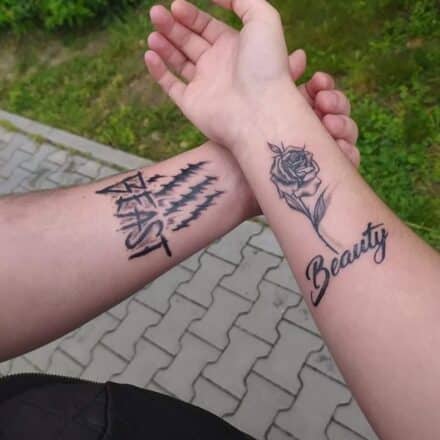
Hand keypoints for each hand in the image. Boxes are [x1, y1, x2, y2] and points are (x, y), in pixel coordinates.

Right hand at [145, 0, 358, 165]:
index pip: (207, 26)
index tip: (176, 5)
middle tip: (156, 13)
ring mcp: (204, 86)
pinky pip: (171, 86)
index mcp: (234, 47)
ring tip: (152, 31)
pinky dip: (158, 71)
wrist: (259, 111)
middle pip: (190, 41)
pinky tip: (150, 54)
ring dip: (164, 44)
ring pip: (178, 61)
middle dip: (172, 26)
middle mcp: (218, 66)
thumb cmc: (265, 65)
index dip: (191, 14)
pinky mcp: (191, 104)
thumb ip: (242, 0)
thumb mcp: (263, 19)